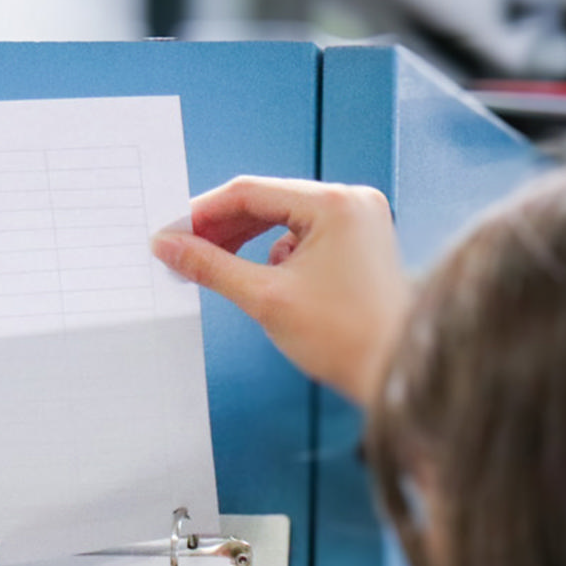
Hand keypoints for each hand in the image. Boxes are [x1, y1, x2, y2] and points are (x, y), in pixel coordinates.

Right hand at [151, 176, 409, 406]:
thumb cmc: (345, 339)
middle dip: (224, 228)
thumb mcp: (265, 299)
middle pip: (268, 201)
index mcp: (334, 204)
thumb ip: (212, 267)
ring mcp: (360, 221)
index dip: (204, 213)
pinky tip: (262, 279)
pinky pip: (306, 236)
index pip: (250, 192)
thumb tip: (170, 246)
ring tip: (215, 265)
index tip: (173, 233)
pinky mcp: (361, 242)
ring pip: (285, 219)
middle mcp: (351, 201)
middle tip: (185, 251)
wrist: (395, 372)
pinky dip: (278, 253)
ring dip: (248, 240)